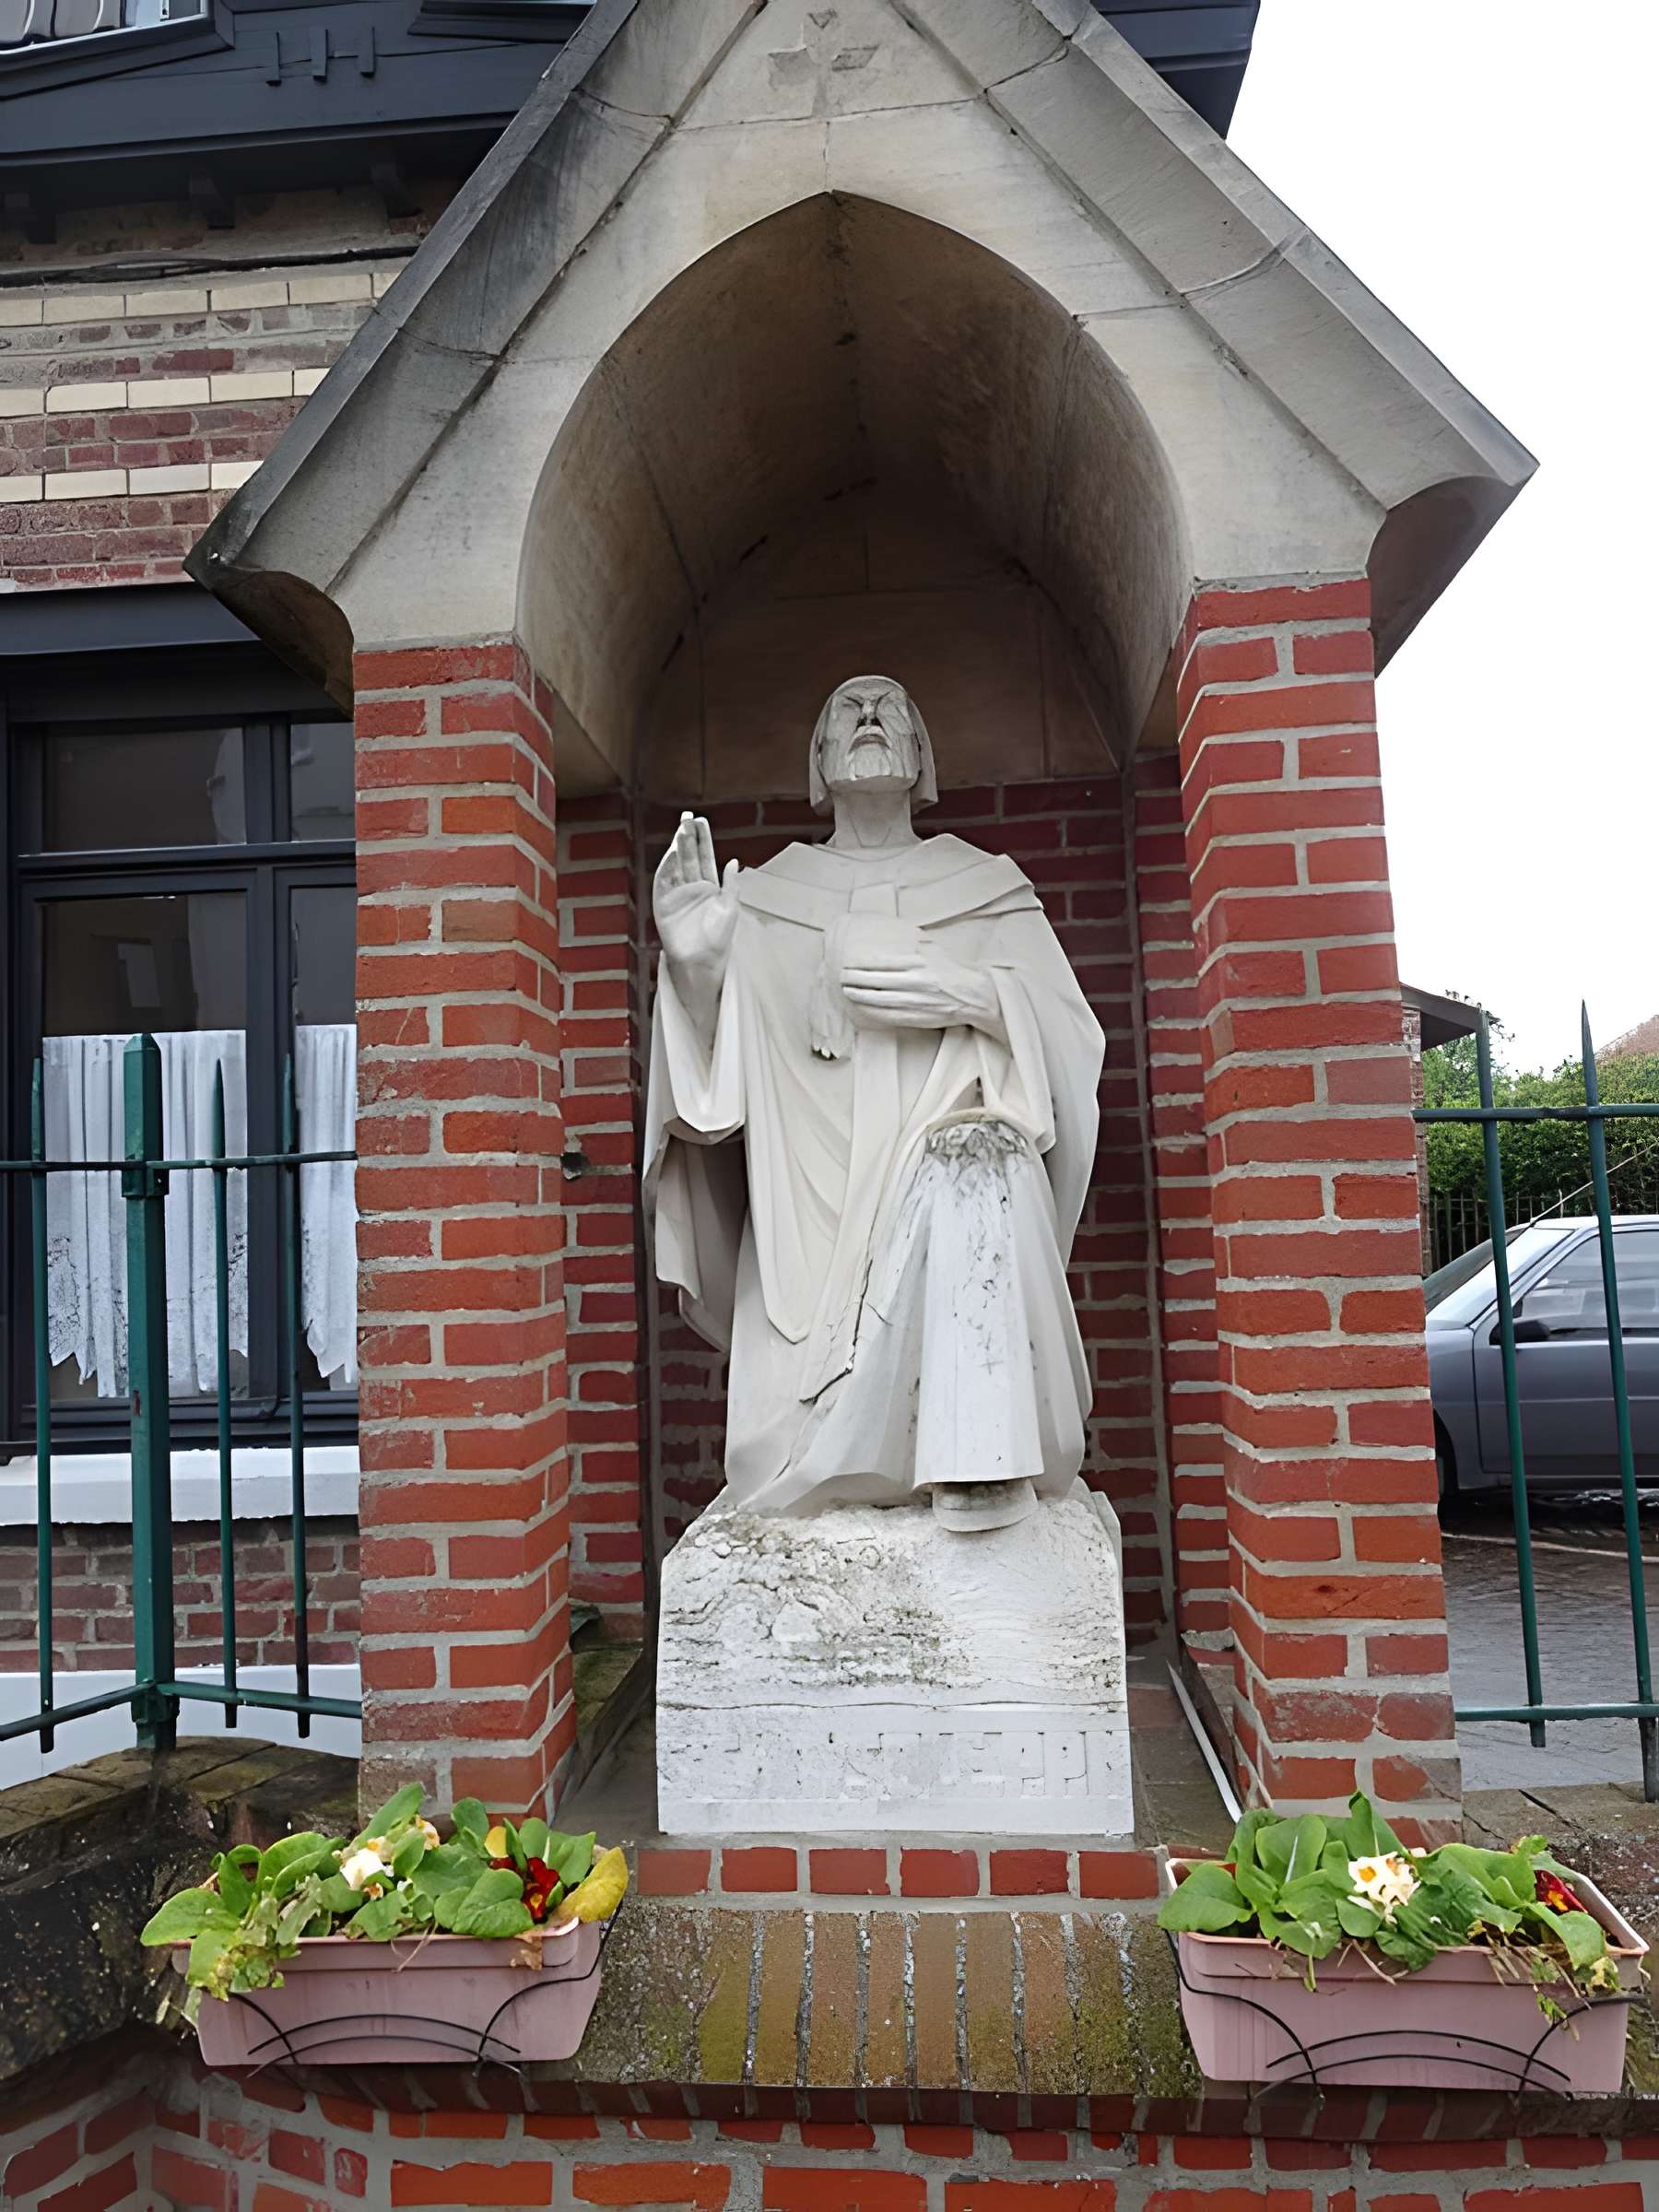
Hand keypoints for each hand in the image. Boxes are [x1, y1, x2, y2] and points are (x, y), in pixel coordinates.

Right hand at [654, 813, 738, 1037]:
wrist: (702, 961)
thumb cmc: (719, 939)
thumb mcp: (730, 909)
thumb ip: (731, 885)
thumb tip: (734, 861)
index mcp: (709, 887)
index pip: (706, 857)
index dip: (703, 839)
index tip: (701, 821)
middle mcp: (692, 887)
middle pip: (690, 857)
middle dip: (688, 837)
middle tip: (687, 817)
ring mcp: (677, 895)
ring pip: (677, 866)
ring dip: (678, 849)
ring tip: (681, 831)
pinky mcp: (663, 905)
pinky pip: (663, 882)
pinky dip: (666, 868)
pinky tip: (671, 854)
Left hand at [840, 947, 1004, 1038]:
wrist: (974, 995)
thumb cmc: (953, 969)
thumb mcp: (934, 949)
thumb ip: (913, 943)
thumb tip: (892, 933)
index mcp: (918, 962)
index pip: (881, 962)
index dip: (862, 963)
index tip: (849, 961)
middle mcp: (914, 981)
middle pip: (876, 980)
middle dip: (855, 979)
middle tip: (841, 975)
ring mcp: (914, 1001)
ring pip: (878, 999)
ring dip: (859, 995)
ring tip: (847, 991)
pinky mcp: (916, 1017)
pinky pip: (888, 1015)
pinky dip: (872, 1011)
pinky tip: (862, 1007)